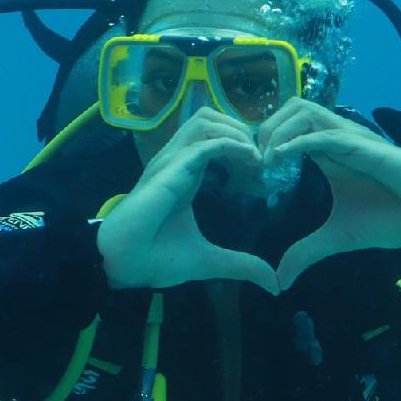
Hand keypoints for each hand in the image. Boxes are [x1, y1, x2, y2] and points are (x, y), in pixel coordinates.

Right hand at [97, 107, 279, 293]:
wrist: (126, 267)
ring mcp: (170, 163)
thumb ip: (240, 265)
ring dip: (237, 132)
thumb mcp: (208, 260)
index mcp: (183, 176)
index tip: (263, 167)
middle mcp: (176, 163)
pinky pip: (205, 143)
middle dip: (241, 129)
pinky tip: (251, 160)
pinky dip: (231, 144)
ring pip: (206, 120)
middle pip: (209, 117)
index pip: (211, 137)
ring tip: (256, 156)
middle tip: (263, 156)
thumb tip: (273, 283)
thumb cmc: (156, 259)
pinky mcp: (170, 170)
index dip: (240, 143)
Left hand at [258, 98, 400, 288]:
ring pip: (305, 111)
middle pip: (291, 108)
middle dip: (264, 129)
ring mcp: (349, 138)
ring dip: (278, 131)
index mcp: (326, 153)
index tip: (247, 168)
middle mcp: (335, 139)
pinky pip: (326, 133)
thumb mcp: (337, 238)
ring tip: (265, 161)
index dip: (263, 140)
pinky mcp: (364, 146)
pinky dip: (299, 141)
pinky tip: (279, 158)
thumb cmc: (390, 218)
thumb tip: (280, 280)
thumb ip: (305, 252)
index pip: (287, 127)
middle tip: (253, 162)